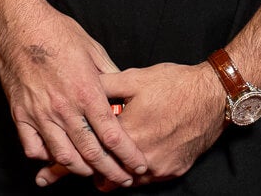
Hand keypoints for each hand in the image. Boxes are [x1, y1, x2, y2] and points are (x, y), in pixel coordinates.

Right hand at [0, 0, 147, 185]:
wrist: (21, 25)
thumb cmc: (58, 33)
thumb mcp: (93, 50)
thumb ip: (110, 76)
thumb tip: (121, 95)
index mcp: (87, 91)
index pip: (112, 134)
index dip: (127, 154)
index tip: (138, 164)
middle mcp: (64, 108)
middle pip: (91, 152)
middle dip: (110, 171)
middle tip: (122, 180)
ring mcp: (40, 114)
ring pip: (63, 156)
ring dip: (81, 170)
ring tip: (94, 173)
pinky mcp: (20, 115)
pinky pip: (33, 147)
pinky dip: (46, 157)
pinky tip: (56, 157)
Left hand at [35, 62, 226, 188]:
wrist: (216, 96)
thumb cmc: (176, 84)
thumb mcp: (137, 78)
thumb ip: (105, 85)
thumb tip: (79, 85)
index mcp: (126, 133)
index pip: (87, 154)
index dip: (62, 165)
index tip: (44, 172)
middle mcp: (139, 156)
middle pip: (100, 174)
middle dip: (77, 175)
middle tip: (52, 178)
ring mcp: (157, 167)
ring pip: (123, 181)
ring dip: (107, 177)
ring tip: (90, 176)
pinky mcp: (172, 170)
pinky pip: (145, 179)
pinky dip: (132, 174)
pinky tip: (125, 169)